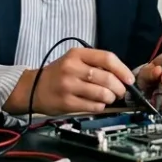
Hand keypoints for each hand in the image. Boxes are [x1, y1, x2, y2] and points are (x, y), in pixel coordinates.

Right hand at [5, 47, 133, 115]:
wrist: (32, 87)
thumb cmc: (59, 74)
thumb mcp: (74, 60)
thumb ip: (95, 64)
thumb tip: (122, 75)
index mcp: (77, 54)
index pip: (107, 58)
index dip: (122, 69)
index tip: (129, 79)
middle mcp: (72, 68)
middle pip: (107, 78)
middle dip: (119, 88)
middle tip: (120, 91)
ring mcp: (68, 86)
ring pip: (102, 93)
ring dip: (111, 98)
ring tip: (109, 98)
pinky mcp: (66, 102)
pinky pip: (93, 106)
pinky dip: (100, 106)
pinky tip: (98, 104)